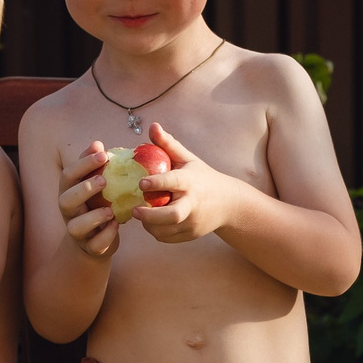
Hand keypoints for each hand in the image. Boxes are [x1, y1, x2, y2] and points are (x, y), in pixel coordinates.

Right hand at [56, 139, 120, 259]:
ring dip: (93, 217)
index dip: (83, 164)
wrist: (94, 243)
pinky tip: (117, 225)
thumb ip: (93, 165)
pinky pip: (95, 244)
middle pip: (66, 200)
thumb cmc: (96, 206)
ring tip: (110, 210)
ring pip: (76, 227)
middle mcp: (69, 212)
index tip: (103, 154)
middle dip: (84, 189)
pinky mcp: (90, 248)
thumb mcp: (93, 185)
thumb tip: (97, 144)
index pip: (68, 176)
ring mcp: (78, 232)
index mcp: (69, 193)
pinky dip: (106, 235)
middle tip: (104, 180)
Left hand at [129, 122, 245, 243]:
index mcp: (191, 182)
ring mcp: (192, 221)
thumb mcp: (188, 159)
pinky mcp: (190, 234)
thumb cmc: (201, 177)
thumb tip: (152, 126)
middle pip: (172, 215)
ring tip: (140, 213)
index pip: (173, 182)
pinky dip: (155, 231)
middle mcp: (193, 203)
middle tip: (134, 210)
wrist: (228, 203)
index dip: (157, 183)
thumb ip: (168, 145)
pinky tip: (150, 222)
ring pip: (165, 230)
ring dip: (148, 224)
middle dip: (150, 215)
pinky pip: (167, 237)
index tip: (141, 183)